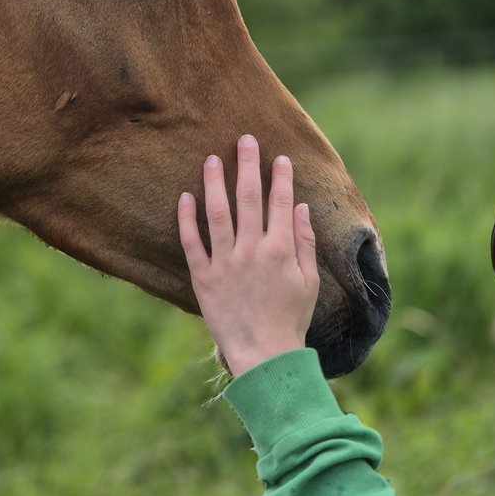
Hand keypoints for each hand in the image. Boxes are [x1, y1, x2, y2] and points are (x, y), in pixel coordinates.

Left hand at [177, 134, 319, 377]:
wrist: (264, 356)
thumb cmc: (290, 318)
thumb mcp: (308, 281)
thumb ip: (304, 242)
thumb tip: (300, 207)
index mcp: (280, 251)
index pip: (280, 203)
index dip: (280, 177)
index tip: (279, 157)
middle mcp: (252, 251)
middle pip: (249, 199)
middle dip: (248, 166)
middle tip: (245, 139)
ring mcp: (226, 263)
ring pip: (218, 214)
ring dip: (215, 183)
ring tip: (212, 158)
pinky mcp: (203, 278)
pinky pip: (192, 243)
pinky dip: (187, 219)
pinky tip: (185, 196)